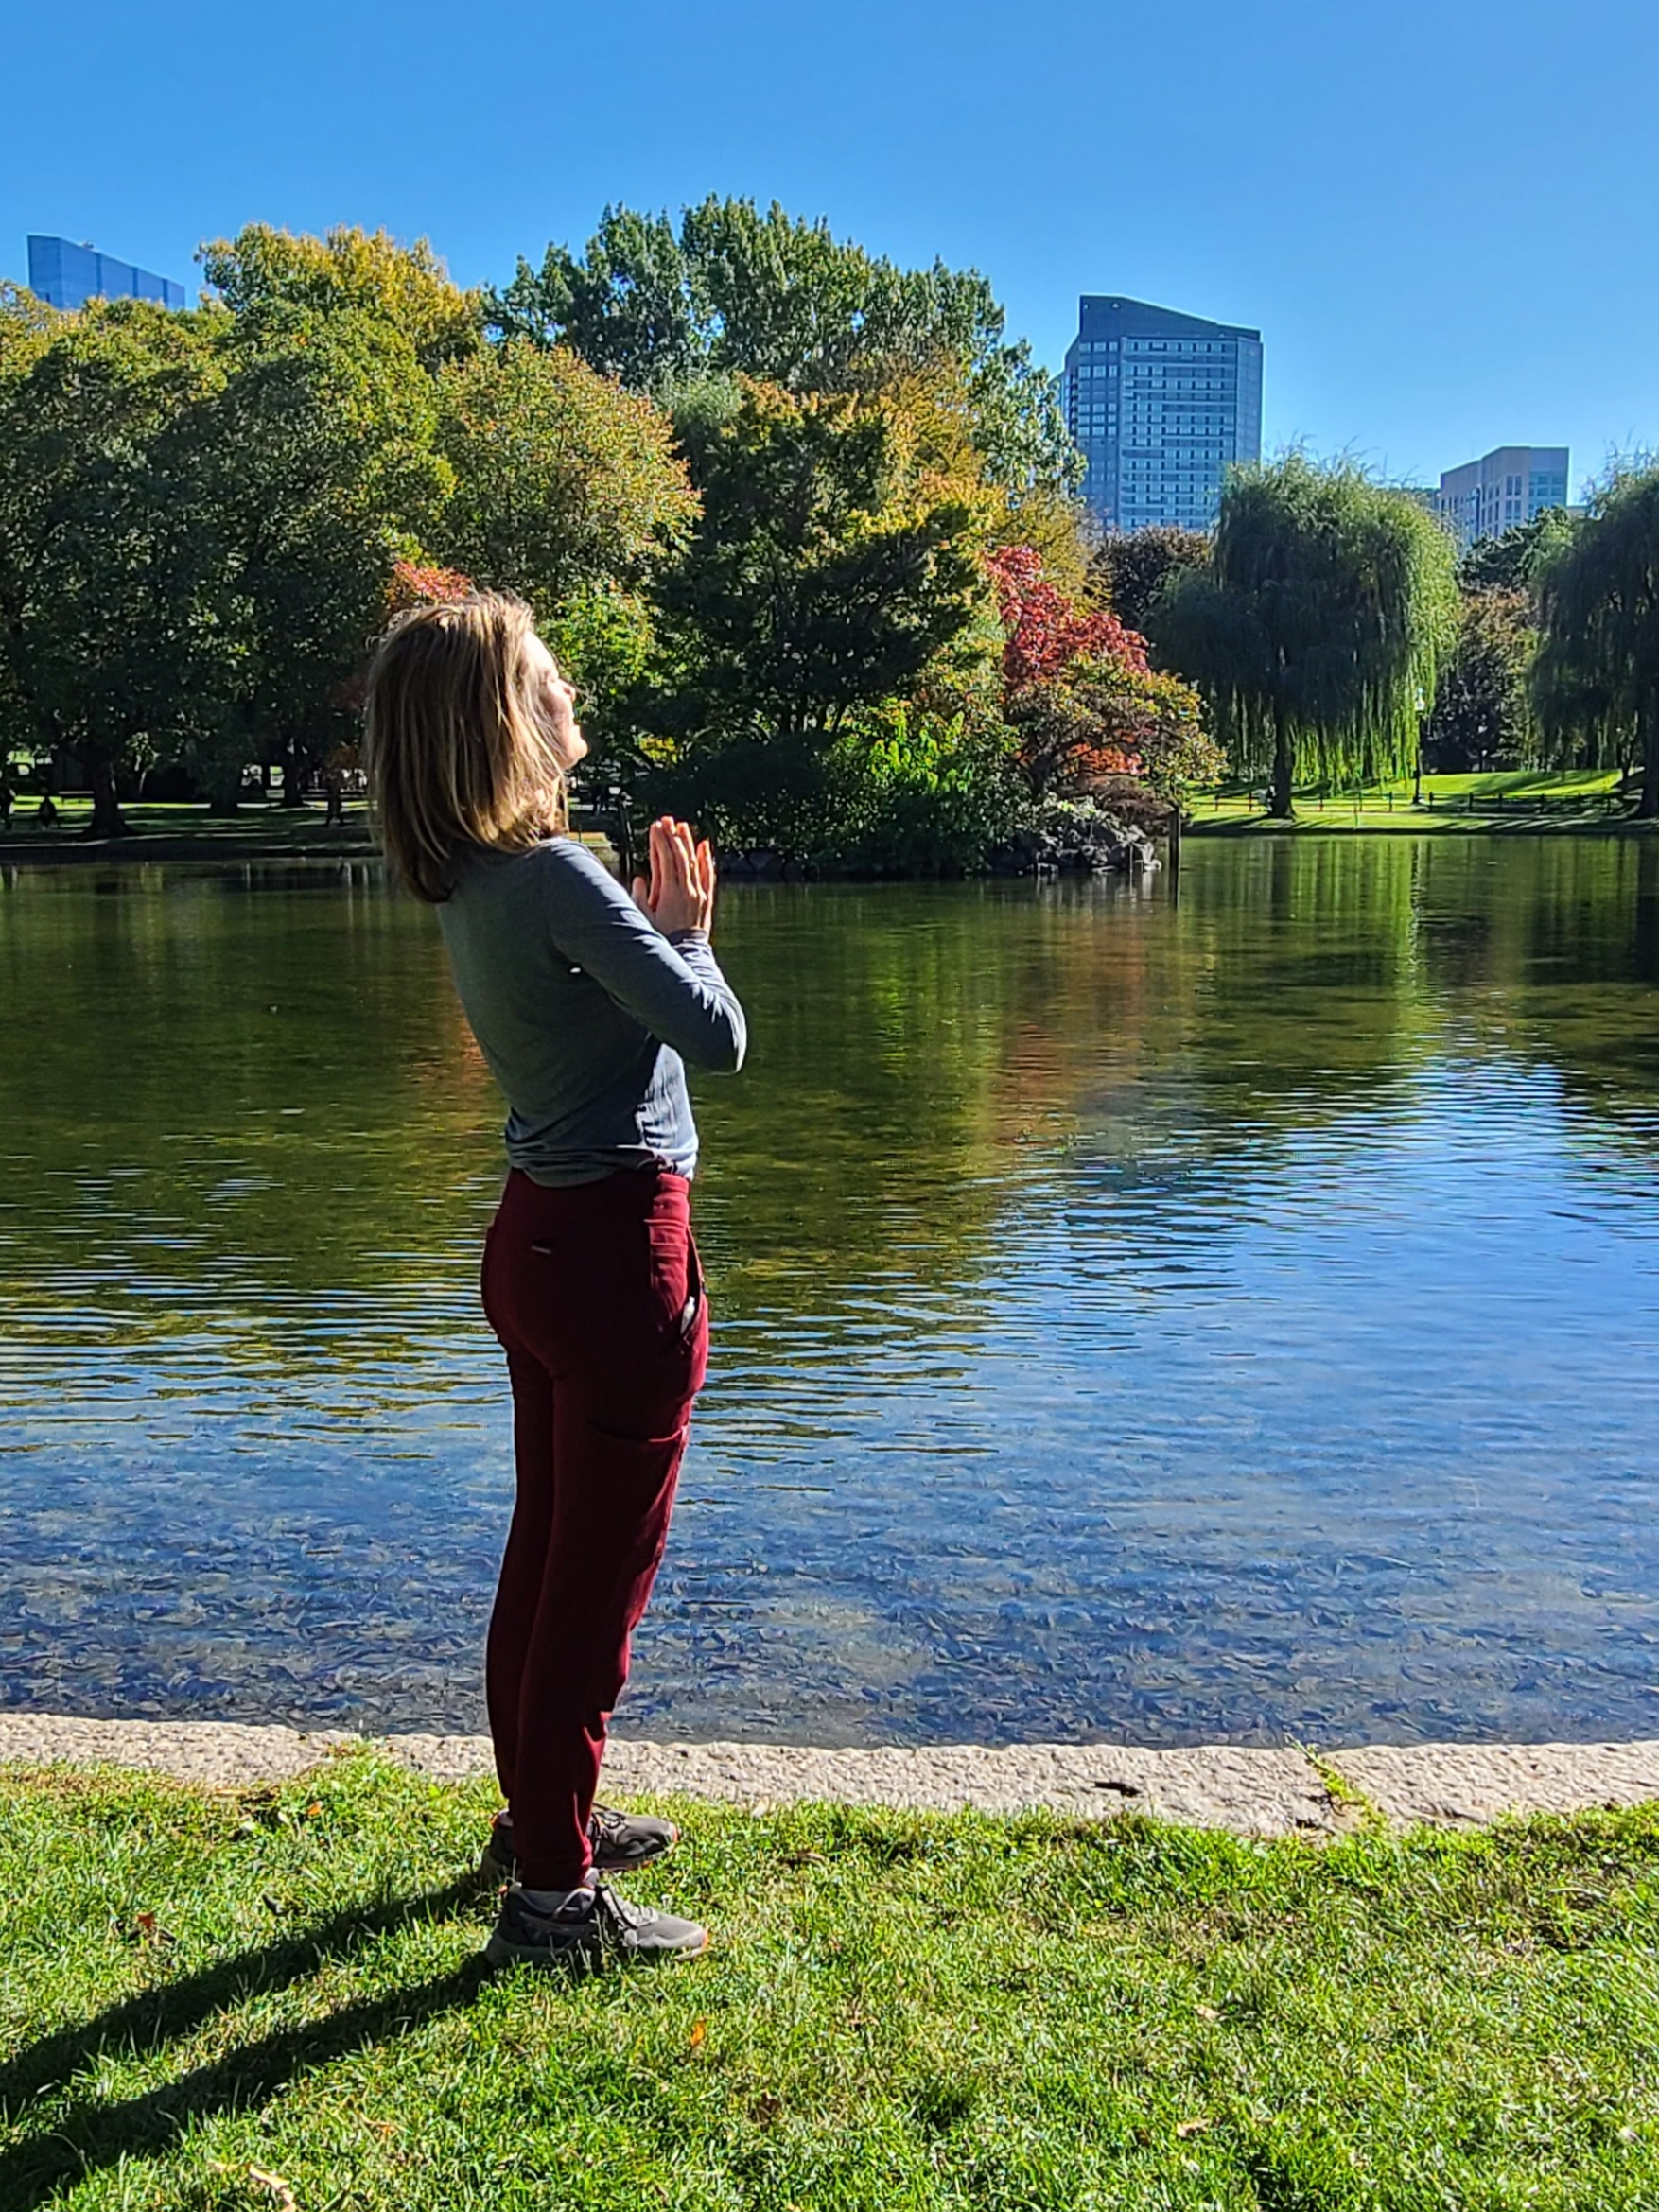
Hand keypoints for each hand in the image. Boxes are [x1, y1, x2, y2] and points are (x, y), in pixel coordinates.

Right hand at [633, 816, 715, 935]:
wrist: (687, 952)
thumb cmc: (664, 938)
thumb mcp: (645, 919)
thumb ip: (641, 897)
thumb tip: (640, 879)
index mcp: (669, 892)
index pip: (664, 860)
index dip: (660, 841)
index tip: (656, 827)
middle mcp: (686, 890)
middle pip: (680, 856)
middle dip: (672, 836)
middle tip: (667, 820)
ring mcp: (698, 893)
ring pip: (693, 862)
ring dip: (688, 843)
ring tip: (682, 826)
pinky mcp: (706, 898)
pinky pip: (707, 875)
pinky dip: (706, 860)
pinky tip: (704, 846)